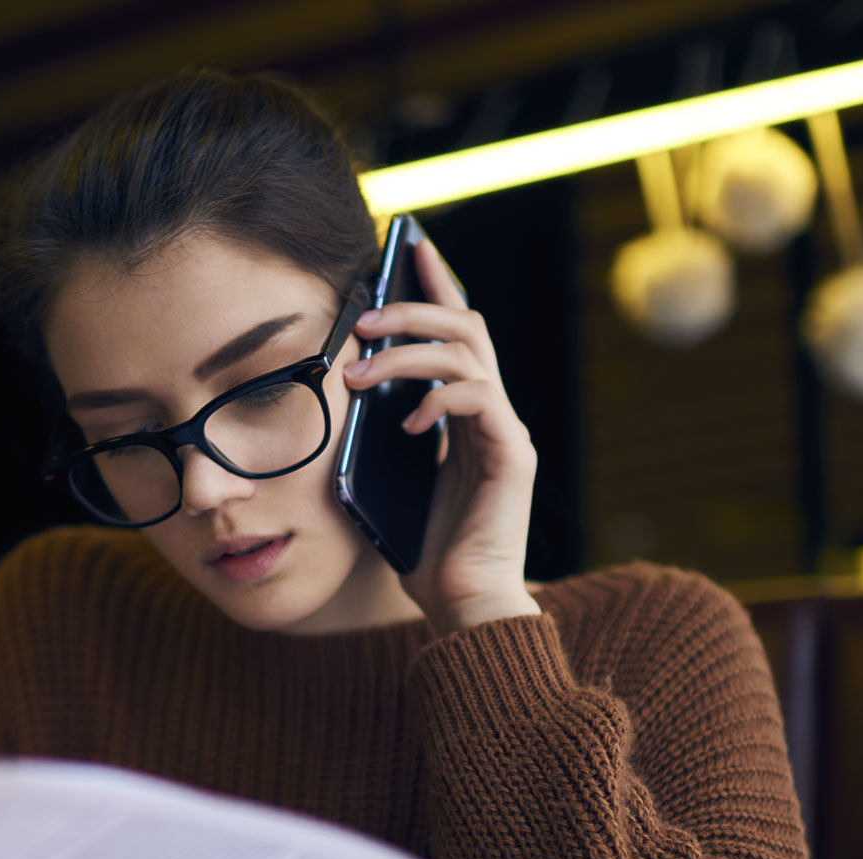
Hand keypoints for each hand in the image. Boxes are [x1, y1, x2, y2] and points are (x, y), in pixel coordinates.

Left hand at [342, 238, 541, 633]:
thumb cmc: (424, 552)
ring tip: (361, 374)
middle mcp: (495, 416)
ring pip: (470, 354)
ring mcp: (508, 433)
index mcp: (468, 415)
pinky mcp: (514, 457)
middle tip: (363, 317)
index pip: (459, 332)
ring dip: (409, 353)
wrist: (462, 608)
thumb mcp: (388, 479)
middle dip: (414, 308)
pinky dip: (439, 400)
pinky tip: (407, 424)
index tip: (410, 247)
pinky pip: (481, 401)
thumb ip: (381, 434)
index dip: (438, 284)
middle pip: (468, 327)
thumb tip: (348, 387)